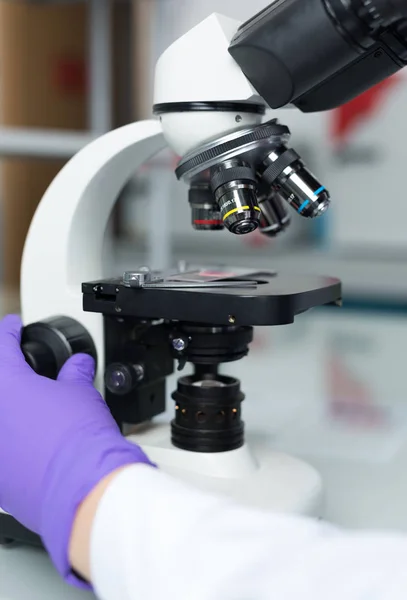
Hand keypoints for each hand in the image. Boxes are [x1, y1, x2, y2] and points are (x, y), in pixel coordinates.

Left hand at [0, 315, 152, 585]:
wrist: (83, 486)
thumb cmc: (79, 439)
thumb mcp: (82, 393)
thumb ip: (75, 373)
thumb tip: (78, 365)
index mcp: (6, 384)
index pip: (1, 344)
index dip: (9, 331)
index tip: (12, 327)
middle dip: (8, 376)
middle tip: (23, 373)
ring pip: (0, 420)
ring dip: (10, 411)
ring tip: (30, 412)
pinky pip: (2, 451)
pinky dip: (10, 443)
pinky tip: (29, 445)